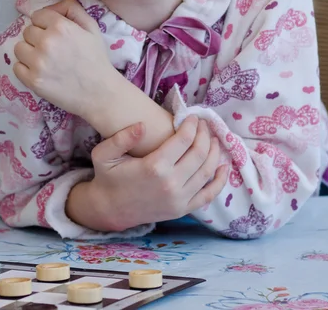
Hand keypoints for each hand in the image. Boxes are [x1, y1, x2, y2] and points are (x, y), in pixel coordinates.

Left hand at [13, 0, 116, 118]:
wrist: (99, 92)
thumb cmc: (96, 58)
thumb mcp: (92, 27)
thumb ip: (73, 9)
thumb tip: (53, 6)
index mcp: (61, 26)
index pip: (37, 16)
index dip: (45, 24)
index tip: (54, 34)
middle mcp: (46, 42)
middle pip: (27, 31)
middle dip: (38, 38)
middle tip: (53, 49)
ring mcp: (37, 62)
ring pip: (19, 48)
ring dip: (29, 52)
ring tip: (45, 61)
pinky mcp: (32, 80)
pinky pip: (17, 67)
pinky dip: (26, 69)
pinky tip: (41, 71)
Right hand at [68, 115, 228, 231]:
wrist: (109, 210)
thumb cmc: (108, 178)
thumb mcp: (104, 154)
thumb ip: (121, 138)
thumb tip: (142, 125)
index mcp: (154, 167)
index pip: (184, 140)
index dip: (191, 125)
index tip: (192, 116)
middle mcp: (171, 184)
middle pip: (199, 153)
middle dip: (204, 134)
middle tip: (203, 124)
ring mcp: (179, 199)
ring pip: (207, 171)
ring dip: (214, 151)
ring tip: (212, 138)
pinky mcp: (182, 210)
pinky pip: (208, 195)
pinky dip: (220, 180)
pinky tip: (223, 166)